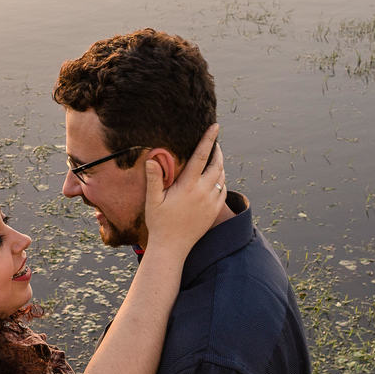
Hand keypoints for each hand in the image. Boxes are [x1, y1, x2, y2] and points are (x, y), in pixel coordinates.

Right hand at [143, 124, 225, 250]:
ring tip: (214, 158)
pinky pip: (223, 190)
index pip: (201, 156)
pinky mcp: (214, 211)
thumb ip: (154, 178)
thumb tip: (152, 158)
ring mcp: (211, 202)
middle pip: (217, 164)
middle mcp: (203, 192)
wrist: (172, 247)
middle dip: (218, 151)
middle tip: (215, 142)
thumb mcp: (152, 200)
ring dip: (220, 165)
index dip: (209, 139)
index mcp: (188, 186)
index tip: (216, 126)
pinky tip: (215, 179)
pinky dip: (221, 180)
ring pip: (222, 177)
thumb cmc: (159, 222)